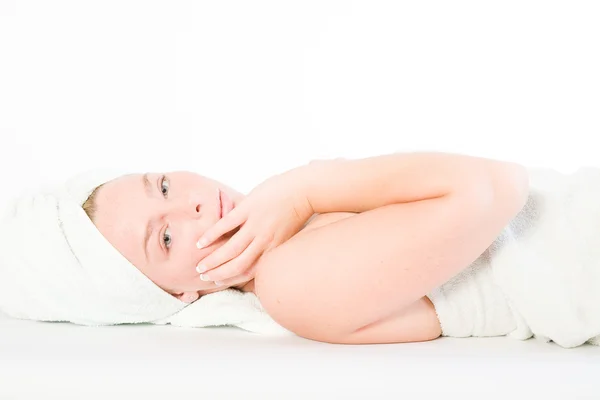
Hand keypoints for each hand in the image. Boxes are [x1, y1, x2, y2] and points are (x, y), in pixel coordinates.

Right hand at [194, 168, 313, 286]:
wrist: (305, 190)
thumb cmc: (296, 211)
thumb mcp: (285, 235)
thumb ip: (271, 245)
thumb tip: (258, 252)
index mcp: (273, 249)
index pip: (250, 271)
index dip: (232, 279)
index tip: (218, 281)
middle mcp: (264, 241)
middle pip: (237, 265)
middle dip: (219, 273)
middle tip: (203, 276)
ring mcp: (256, 225)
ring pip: (230, 249)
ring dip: (213, 260)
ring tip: (199, 265)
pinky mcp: (249, 208)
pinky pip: (226, 225)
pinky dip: (212, 235)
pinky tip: (201, 242)